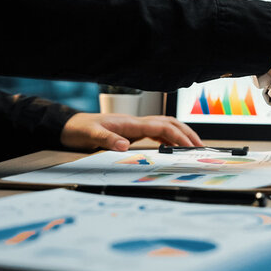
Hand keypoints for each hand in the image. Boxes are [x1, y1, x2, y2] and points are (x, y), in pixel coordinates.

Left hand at [60, 113, 203, 150]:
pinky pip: (156, 133)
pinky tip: (172, 147)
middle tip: (201, 147)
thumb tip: (124, 146)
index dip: (179, 136)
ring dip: (181, 135)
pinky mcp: (132, 131)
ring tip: (193, 147)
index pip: (163, 127)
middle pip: (170, 123)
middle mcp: (136, 122)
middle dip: (187, 133)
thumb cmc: (79, 129)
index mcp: (130, 123)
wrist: (69, 125)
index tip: (191, 147)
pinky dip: (169, 139)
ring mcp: (135, 126)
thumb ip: (107, 140)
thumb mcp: (90, 135)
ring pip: (166, 126)